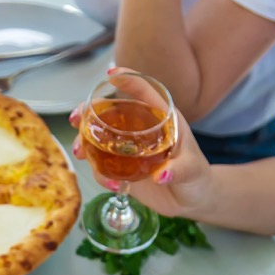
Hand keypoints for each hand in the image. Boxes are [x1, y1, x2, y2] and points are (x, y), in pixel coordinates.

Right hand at [69, 67, 212, 216]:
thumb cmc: (197, 177)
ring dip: (84, 142)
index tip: (110, 74)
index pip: (143, 91)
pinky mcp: (122, 169)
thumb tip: (161, 176)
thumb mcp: (192, 170)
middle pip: (109, 112)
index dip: (127, 78)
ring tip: (81, 153)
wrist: (192, 201)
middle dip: (87, 112)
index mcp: (161, 118)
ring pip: (99, 138)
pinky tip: (112, 184)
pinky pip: (103, 167)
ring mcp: (128, 149)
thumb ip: (179, 170)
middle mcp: (140, 129)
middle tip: (76, 120)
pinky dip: (100, 173)